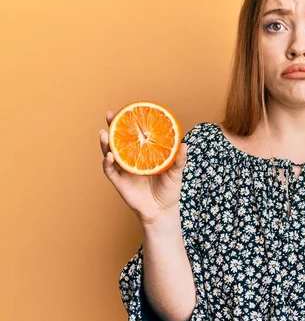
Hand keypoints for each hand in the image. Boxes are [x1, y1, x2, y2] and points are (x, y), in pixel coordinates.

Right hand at [100, 111, 187, 226]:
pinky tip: (109, 157)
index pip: (134, 134)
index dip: (129, 123)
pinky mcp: (119, 182)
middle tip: (111, 114)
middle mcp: (131, 159)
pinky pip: (110, 171)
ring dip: (106, 143)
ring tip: (105, 133)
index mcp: (143, 153)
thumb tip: (185, 144)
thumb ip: (179, 159)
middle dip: (112, 126)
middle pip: (118, 140)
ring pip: (110, 153)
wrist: (162, 211)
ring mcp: (123, 170)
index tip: (127, 110)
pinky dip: (108, 163)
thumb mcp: (176, 173)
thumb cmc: (170, 190)